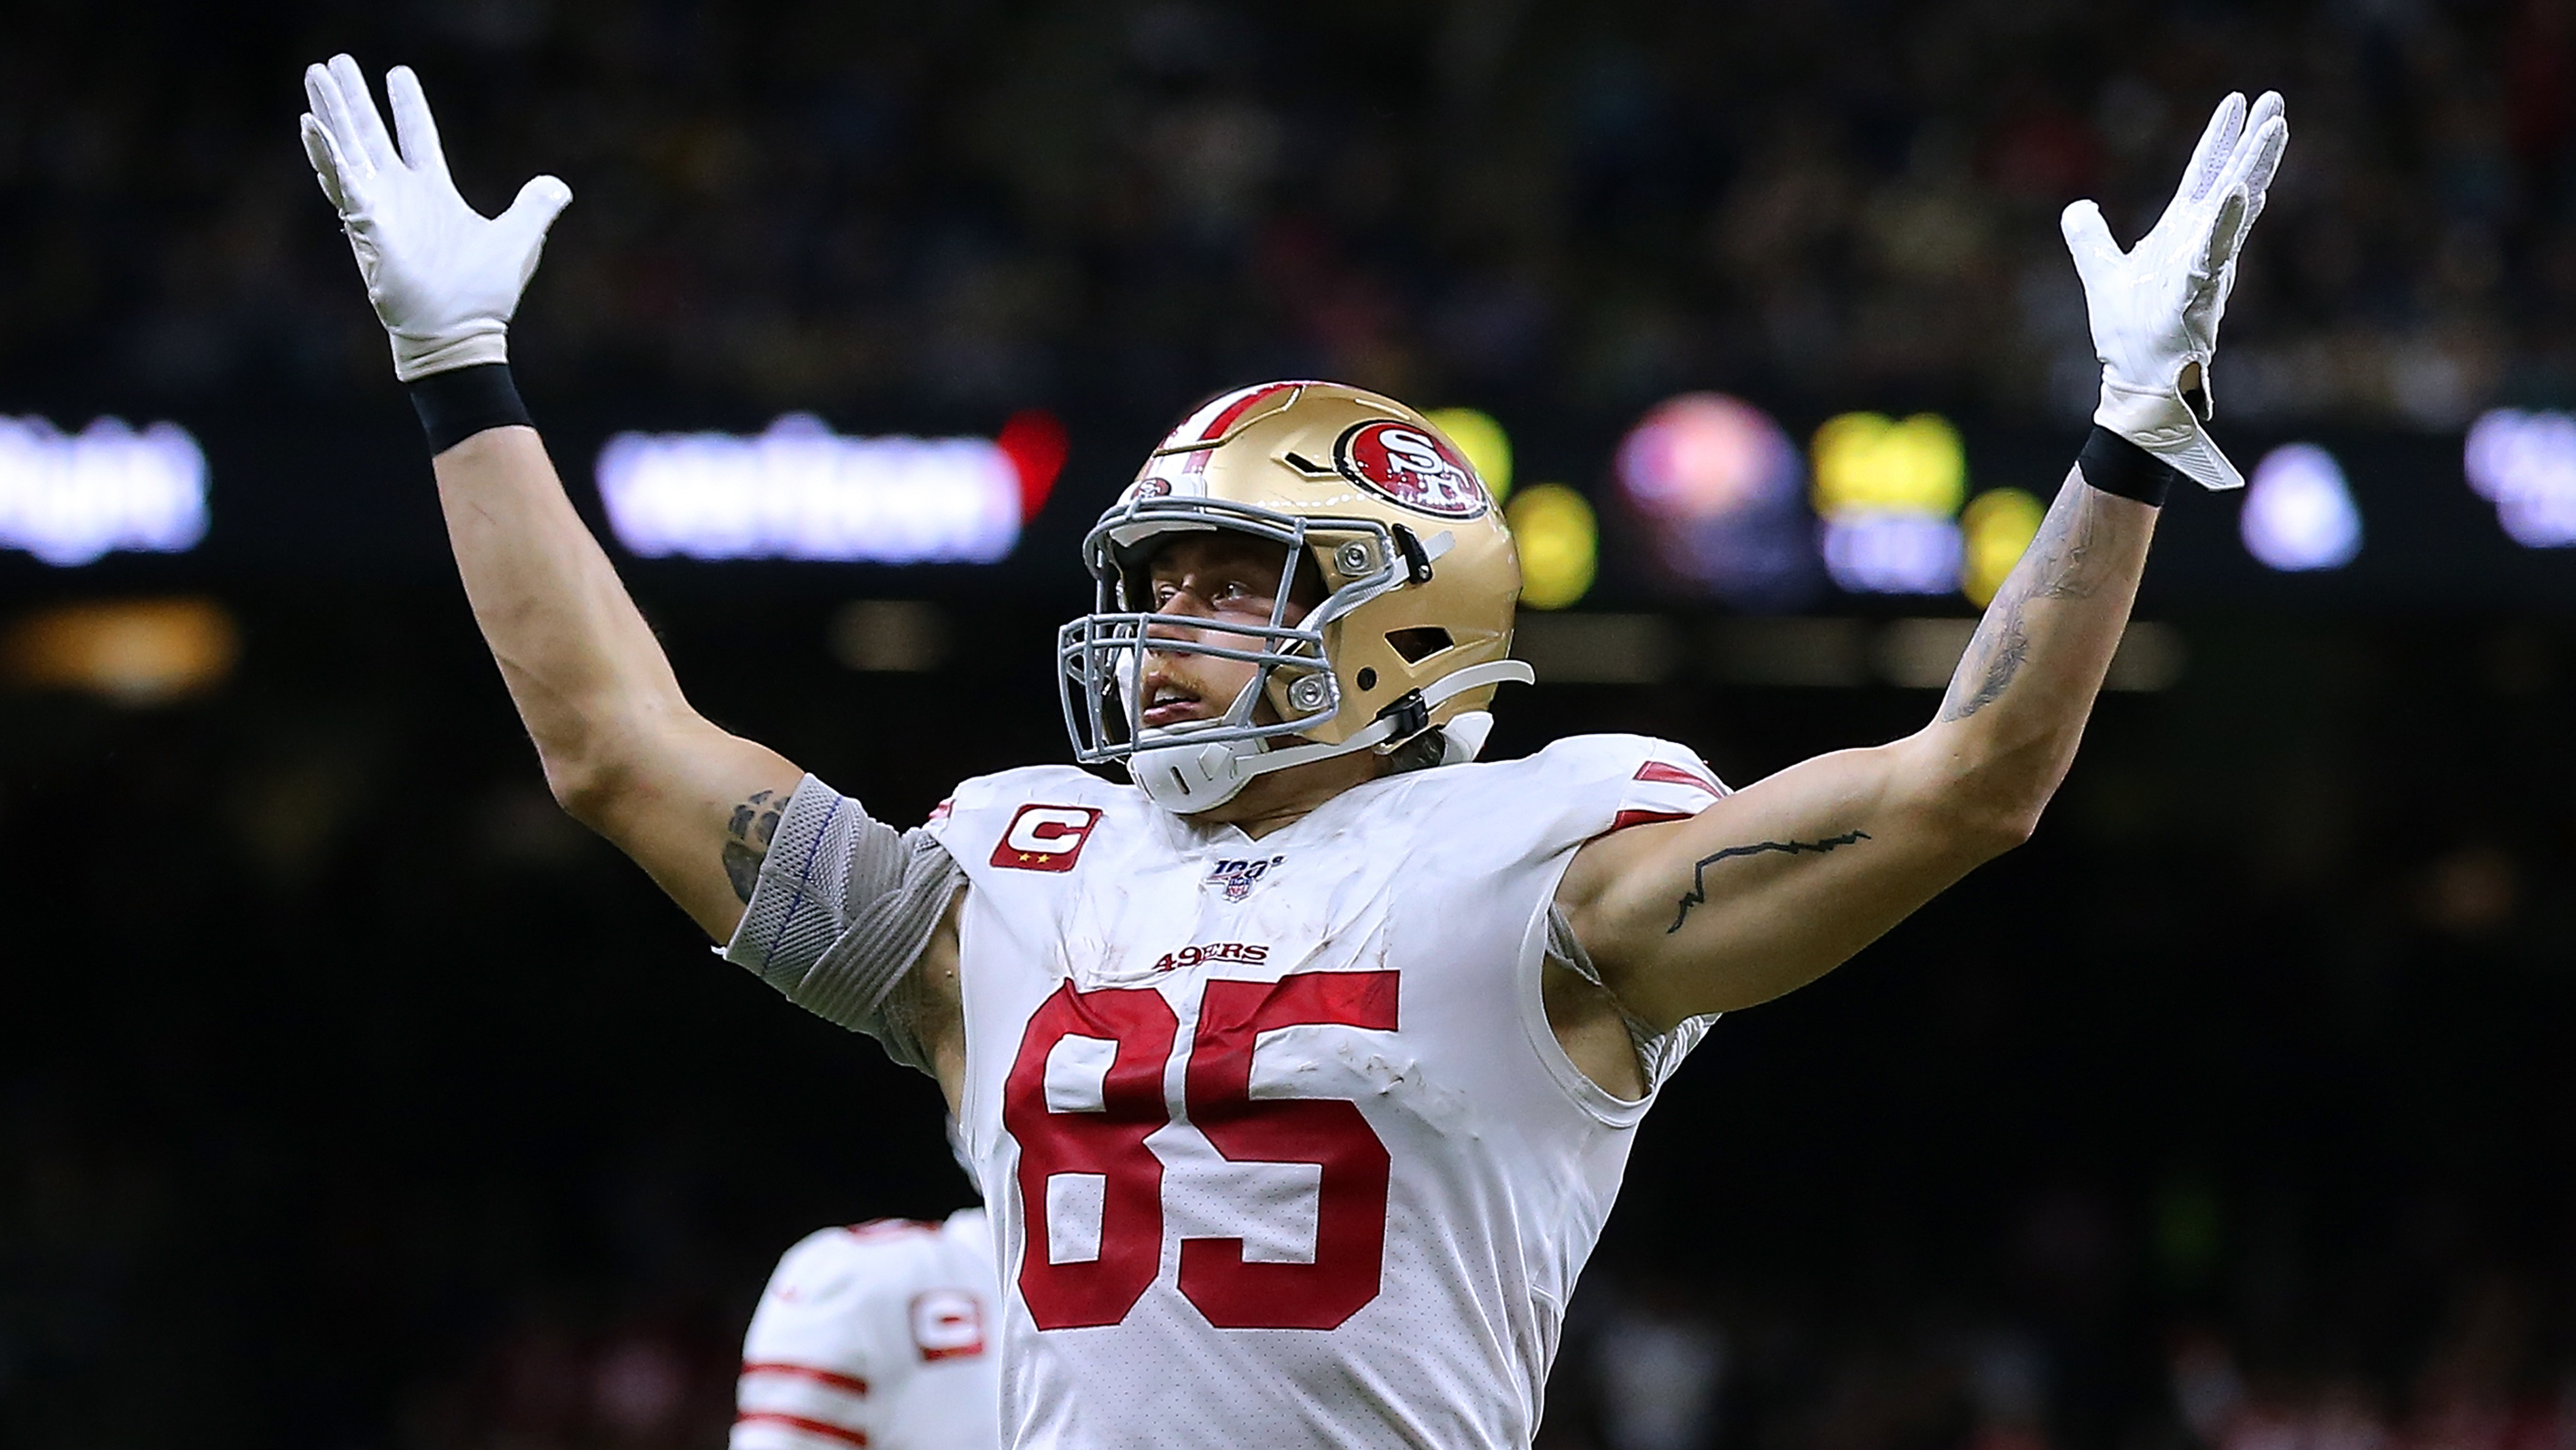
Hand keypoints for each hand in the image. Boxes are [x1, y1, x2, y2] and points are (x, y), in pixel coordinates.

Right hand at [300, 55, 571, 380]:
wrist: (461, 333)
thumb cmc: (484, 295)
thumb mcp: (519, 239)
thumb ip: (535, 208)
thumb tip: (559, 186)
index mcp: (434, 193)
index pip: (418, 137)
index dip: (408, 107)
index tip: (398, 73)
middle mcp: (401, 195)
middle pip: (371, 134)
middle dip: (353, 99)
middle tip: (335, 63)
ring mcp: (379, 208)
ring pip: (348, 148)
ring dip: (331, 112)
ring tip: (316, 74)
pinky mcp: (367, 224)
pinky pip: (341, 183)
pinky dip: (325, 154)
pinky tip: (309, 124)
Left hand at [2061, 91, 2288, 490]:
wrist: (2137, 383)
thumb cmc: (2132, 335)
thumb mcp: (2102, 273)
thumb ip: (2090, 238)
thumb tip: (2078, 207)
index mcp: (2181, 235)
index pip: (2203, 177)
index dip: (2218, 140)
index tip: (2238, 102)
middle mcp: (2200, 245)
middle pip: (2229, 181)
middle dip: (2252, 141)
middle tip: (2276, 100)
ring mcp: (2205, 267)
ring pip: (2236, 208)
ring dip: (2254, 168)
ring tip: (2275, 129)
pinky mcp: (2198, 294)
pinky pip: (2215, 253)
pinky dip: (2225, 224)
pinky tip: (2241, 193)